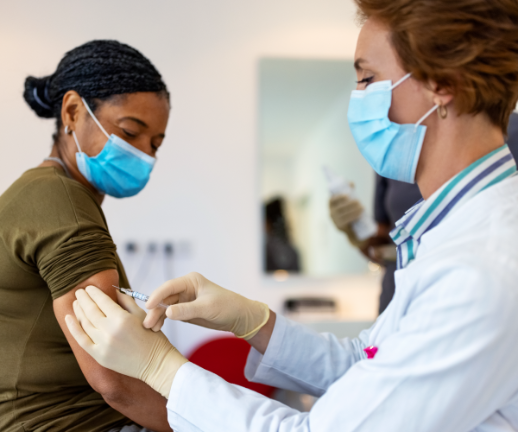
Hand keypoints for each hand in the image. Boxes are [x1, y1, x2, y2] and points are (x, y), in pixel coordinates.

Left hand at [65, 286, 187, 397]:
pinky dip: (74, 328)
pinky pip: (81, 340)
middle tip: (79, 291)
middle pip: (90, 310)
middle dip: (84, 299)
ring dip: (78, 311)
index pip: (102, 301)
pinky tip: (69, 318)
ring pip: (85, 323)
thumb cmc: (152, 338)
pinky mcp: (99, 356)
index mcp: (122, 319)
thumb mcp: (142, 315)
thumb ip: (126, 302)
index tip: (90, 287)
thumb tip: (114, 291)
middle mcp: (110, 331)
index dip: (94, 293)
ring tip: (76, 303)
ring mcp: (102, 345)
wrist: (155, 363)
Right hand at [143, 272, 269, 339]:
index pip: (169, 287)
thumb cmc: (227, 306)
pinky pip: (170, 315)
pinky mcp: (185, 311)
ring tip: (151, 329)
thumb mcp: (207, 308)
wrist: (239, 317)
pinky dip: (163, 321)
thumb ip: (187, 310)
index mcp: (190, 281)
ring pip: (165, 307)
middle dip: (155, 310)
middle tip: (147, 323)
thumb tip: (167, 312)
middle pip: (164, 298)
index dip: (157, 296)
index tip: (149, 306)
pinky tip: (158, 328)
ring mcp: (184, 300)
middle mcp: (185, 289)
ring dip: (157, 317)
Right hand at [329, 194, 364, 245]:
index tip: (347, 195)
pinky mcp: (339, 226)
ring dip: (354, 210)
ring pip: (344, 214)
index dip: (339, 197)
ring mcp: (334, 220)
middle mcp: (330, 213)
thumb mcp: (346, 201)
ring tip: (362, 207)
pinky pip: (347, 221)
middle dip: (350, 204)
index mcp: (330, 205)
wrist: (349, 227)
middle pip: (340, 208)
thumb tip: (351, 183)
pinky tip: (360, 214)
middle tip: (359, 201)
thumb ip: (348, 191)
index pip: (332, 200)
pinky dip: (354, 217)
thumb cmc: (347, 210)